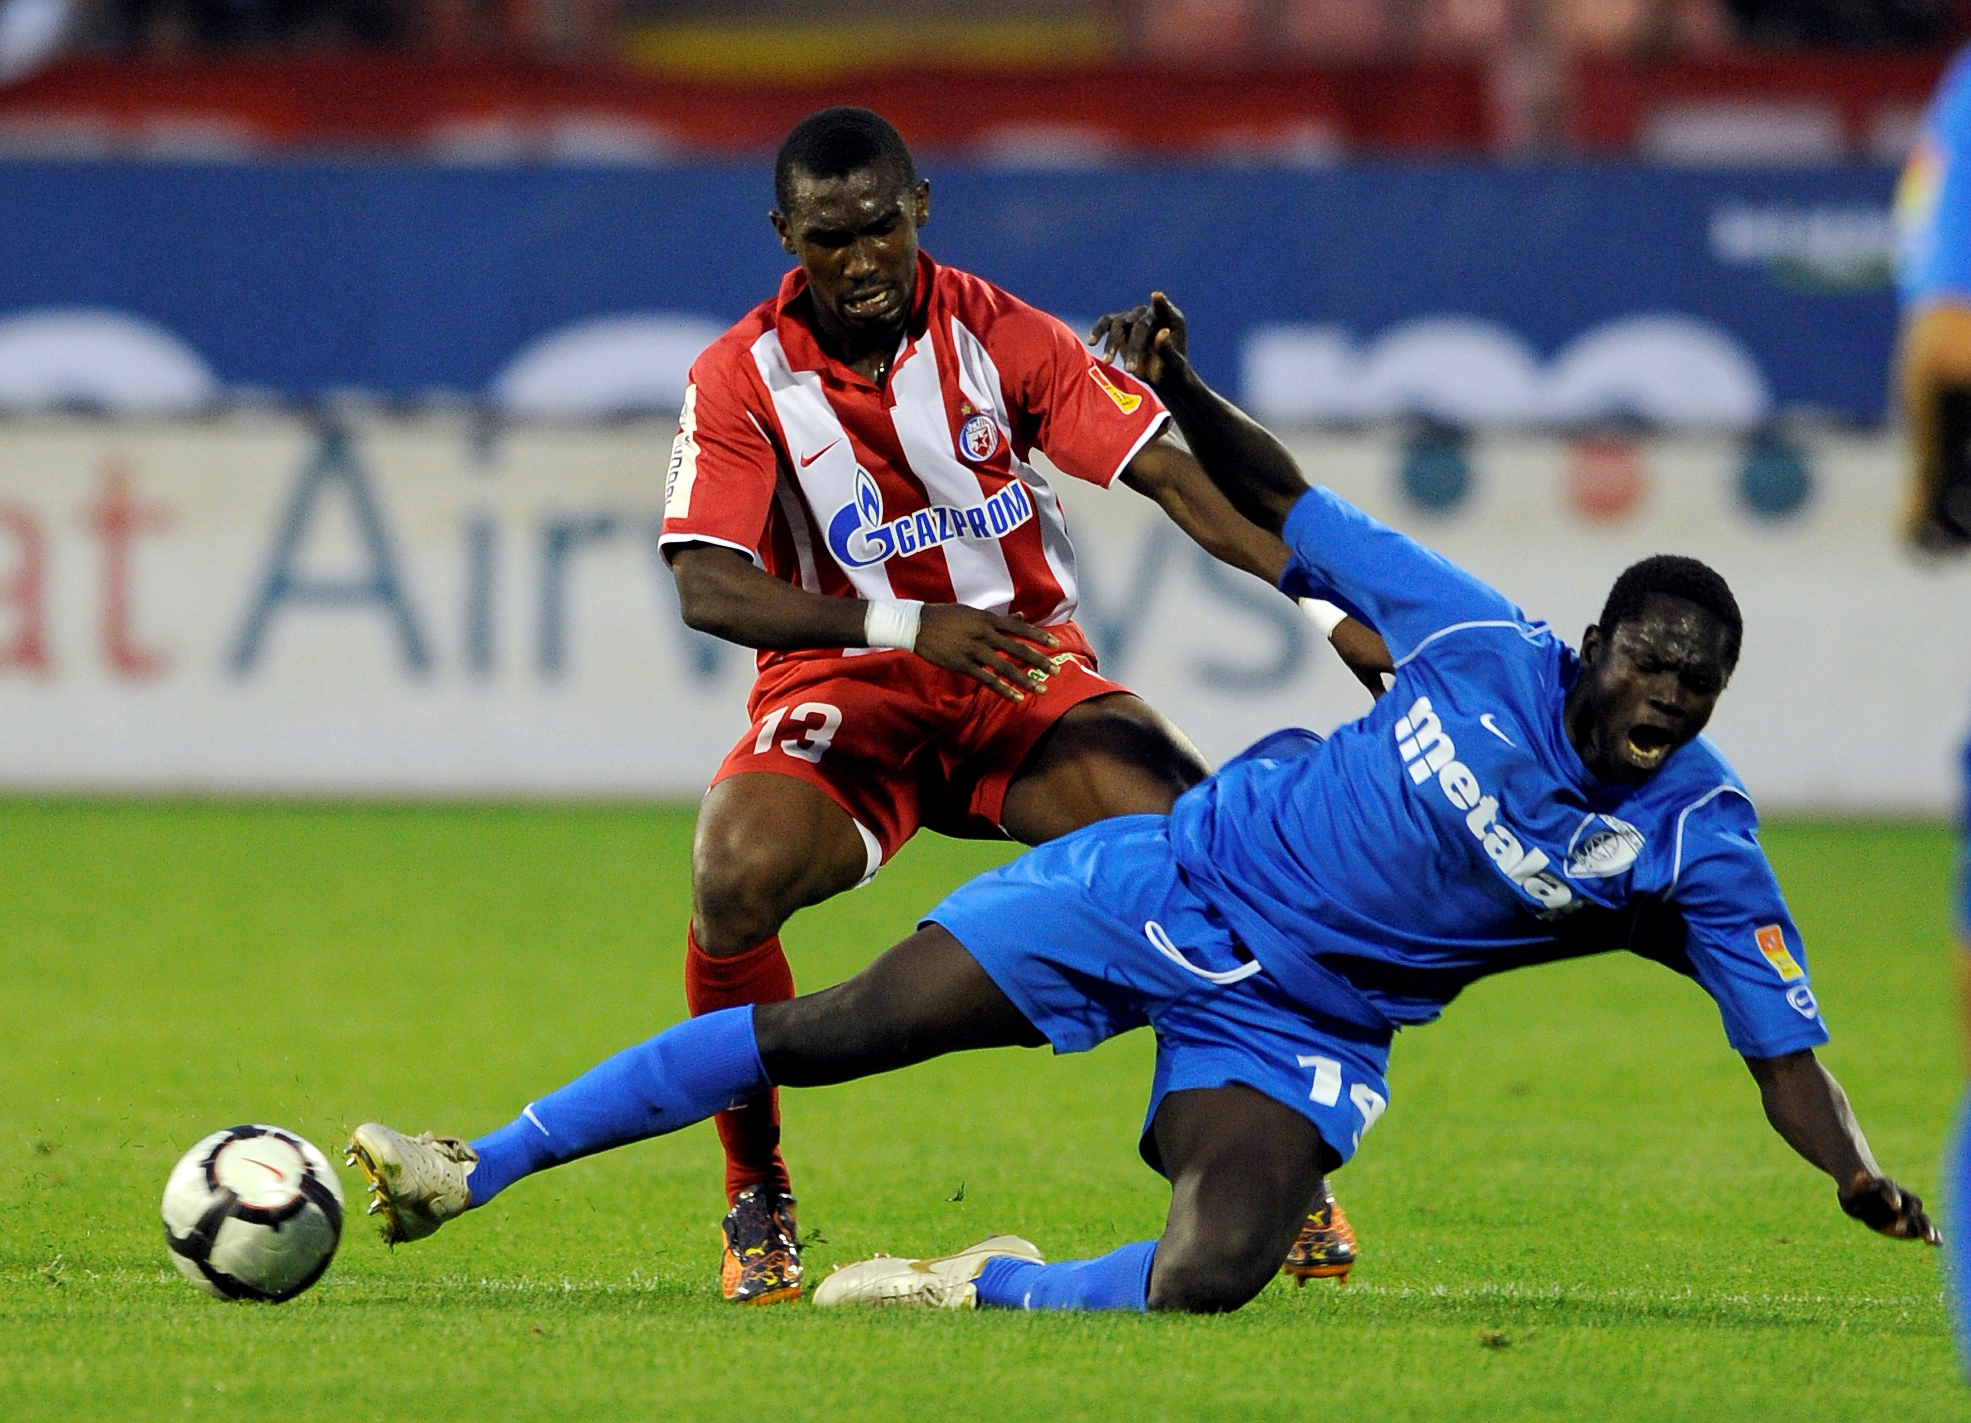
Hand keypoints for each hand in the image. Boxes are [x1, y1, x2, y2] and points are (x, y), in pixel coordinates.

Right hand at [912, 604, 1060, 701]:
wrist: (917, 625)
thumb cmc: (946, 616)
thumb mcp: (973, 613)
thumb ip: (998, 619)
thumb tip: (1021, 617)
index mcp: (987, 620)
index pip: (1018, 628)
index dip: (1038, 636)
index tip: (1055, 643)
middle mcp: (984, 634)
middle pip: (1017, 649)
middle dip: (1038, 660)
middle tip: (1056, 671)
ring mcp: (973, 650)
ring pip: (1005, 667)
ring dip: (1025, 679)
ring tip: (1041, 689)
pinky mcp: (962, 665)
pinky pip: (987, 679)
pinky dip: (1003, 689)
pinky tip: (1016, 697)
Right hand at [1090, 292, 1188, 388]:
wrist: (1161, 376)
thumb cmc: (1172, 369)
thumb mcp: (1174, 364)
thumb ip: (1168, 349)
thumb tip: (1162, 333)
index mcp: (1171, 319)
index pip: (1164, 309)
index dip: (1160, 303)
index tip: (1156, 296)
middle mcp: (1151, 314)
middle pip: (1138, 324)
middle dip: (1133, 347)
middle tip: (1130, 370)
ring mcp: (1134, 318)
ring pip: (1119, 324)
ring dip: (1112, 344)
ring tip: (1108, 363)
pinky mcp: (1120, 326)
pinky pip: (1106, 323)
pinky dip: (1098, 331)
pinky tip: (1092, 342)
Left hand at [1839, 1174, 1940, 1243]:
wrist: (1868, 1194)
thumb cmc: (1855, 1197)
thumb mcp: (1847, 1195)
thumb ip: (1853, 1190)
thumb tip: (1854, 1179)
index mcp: (1884, 1186)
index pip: (1889, 1190)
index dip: (1893, 1197)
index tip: (1895, 1206)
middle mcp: (1902, 1196)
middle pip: (1911, 1204)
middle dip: (1908, 1216)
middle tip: (1901, 1228)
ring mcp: (1911, 1210)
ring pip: (1922, 1217)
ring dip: (1926, 1227)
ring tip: (1929, 1239)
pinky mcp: (1915, 1223)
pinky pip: (1926, 1228)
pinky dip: (1934, 1235)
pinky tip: (1939, 1244)